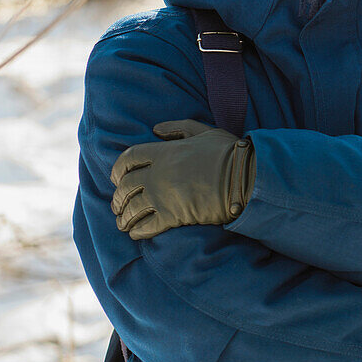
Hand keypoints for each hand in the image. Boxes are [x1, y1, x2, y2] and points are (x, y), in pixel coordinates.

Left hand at [110, 120, 255, 239]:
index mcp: (164, 152)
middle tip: (118, 205)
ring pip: (132, 209)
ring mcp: (163, 196)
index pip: (128, 158)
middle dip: (118, 198)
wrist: (245, 177)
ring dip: (124, 217)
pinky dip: (138, 232)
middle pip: (125, 186)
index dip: (117, 169)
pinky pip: (147, 227)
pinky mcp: (173, 216)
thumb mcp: (205, 132)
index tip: (115, 178)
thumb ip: (179, 128)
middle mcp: (157, 174)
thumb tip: (156, 129)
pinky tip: (136, 233)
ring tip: (124, 223)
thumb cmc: (229, 153)